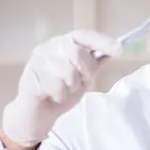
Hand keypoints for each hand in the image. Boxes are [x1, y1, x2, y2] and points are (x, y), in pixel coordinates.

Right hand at [1, 30, 119, 147]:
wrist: (38, 114)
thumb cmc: (62, 92)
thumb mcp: (83, 77)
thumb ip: (95, 64)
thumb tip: (116, 49)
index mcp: (61, 45)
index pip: (82, 35)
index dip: (101, 41)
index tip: (119, 49)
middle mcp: (47, 48)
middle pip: (77, 53)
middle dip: (85, 72)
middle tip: (79, 82)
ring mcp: (36, 62)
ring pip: (67, 72)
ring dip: (71, 87)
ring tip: (63, 90)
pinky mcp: (30, 78)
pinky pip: (57, 88)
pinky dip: (60, 96)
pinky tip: (52, 97)